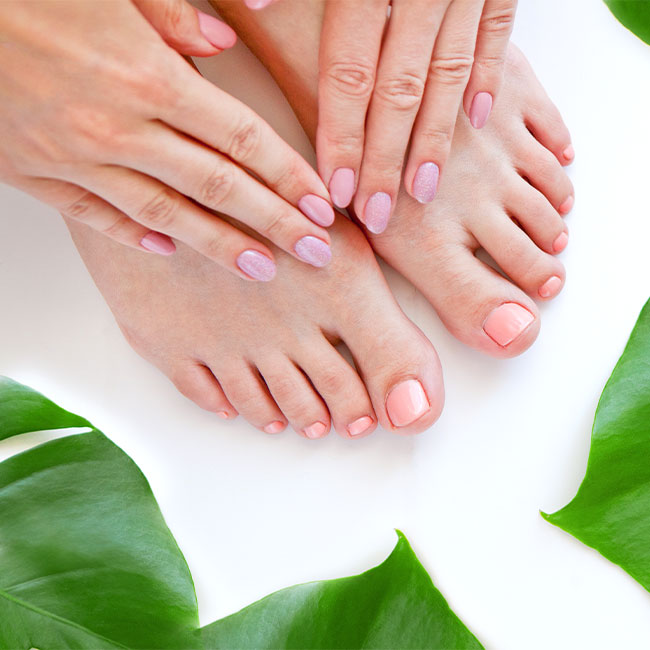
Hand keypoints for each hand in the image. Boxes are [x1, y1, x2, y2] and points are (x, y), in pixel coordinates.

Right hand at [0, 0, 334, 281]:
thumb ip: (171, 13)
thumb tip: (222, 44)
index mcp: (145, 74)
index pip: (240, 138)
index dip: (287, 175)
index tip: (321, 207)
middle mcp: (117, 126)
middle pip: (217, 186)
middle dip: (275, 223)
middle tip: (316, 254)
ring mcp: (74, 156)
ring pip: (166, 214)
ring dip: (220, 246)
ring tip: (264, 270)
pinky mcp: (33, 174)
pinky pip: (97, 216)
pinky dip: (137, 237)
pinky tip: (172, 253)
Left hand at [317, 0, 515, 232]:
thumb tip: (252, 7)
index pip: (350, 76)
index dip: (342, 138)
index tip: (337, 191)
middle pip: (400, 92)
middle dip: (386, 159)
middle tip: (376, 212)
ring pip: (450, 74)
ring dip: (436, 137)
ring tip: (421, 189)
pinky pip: (498, 32)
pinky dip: (490, 78)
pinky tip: (482, 117)